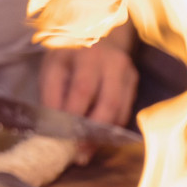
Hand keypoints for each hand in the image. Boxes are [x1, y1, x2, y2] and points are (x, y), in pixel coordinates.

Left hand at [39, 25, 137, 159]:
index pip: (80, 90)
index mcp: (82, 53)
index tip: (62, 139)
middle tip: (80, 154)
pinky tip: (100, 139)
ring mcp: (124, 70)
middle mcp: (107, 61)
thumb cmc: (69, 54)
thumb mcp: (52, 67)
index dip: (73, 117)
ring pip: (119, 109)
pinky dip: (112, 128)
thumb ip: (52, 95)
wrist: (98, 31)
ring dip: (103, 135)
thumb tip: (54, 128)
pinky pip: (126, 110)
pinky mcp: (133, 80)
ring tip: (88, 152)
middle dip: (92, 132)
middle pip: (106, 103)